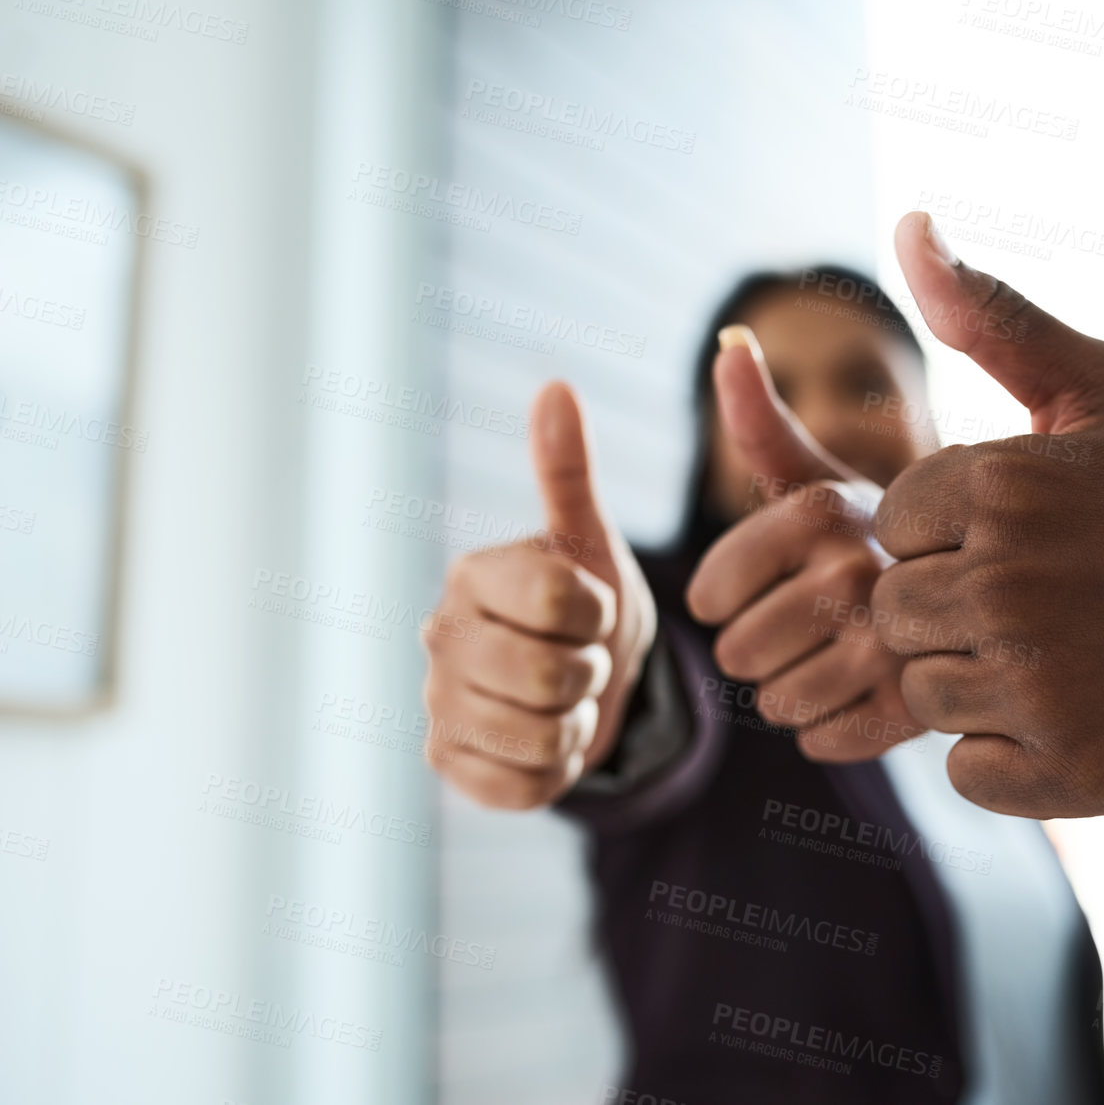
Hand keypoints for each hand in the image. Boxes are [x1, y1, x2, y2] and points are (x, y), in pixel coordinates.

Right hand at [421, 383, 654, 808]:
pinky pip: (525, 787)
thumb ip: (568, 472)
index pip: (562, 601)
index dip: (598, 615)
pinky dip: (557, 771)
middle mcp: (439, 635)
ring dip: (577, 725)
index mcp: (473, 575)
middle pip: (552, 677)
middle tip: (584, 660)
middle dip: (592, 675)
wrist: (585, 681)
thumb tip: (556, 386)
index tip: (591, 610)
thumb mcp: (591, 541)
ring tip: (568, 699)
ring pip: (541, 737)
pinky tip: (548, 740)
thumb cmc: (588, 602)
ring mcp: (436, 704)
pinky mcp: (446, 764)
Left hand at [686, 326, 927, 761]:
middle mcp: (877, 572)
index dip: (724, 591)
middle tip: (810, 626)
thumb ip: (770, 422)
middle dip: (757, 646)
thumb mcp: (845, 469)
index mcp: (845, 504)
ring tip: (844, 658)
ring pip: (781, 704)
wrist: (1074, 584)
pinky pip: (829, 741)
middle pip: (742, 650)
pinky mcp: (932, 717)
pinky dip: (836, 729)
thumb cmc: (916, 532)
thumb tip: (724, 345)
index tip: (767, 580)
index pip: (716, 584)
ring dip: (796, 691)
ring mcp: (906, 650)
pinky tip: (872, 696)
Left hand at [870, 211, 1103, 817]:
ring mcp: (1043, 684)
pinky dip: (1011, 755)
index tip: (1028, 531)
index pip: (892, 526)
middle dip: (956, 606)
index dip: (953, 532)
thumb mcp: (1102, 382)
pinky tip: (1077, 711)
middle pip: (897, 613)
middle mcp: (1009, 582)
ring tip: (1067, 651)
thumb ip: (992, 316)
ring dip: (982, 682)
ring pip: (926, 694)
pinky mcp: (1075, 772)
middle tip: (1049, 599)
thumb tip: (907, 223)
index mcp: (1001, 483)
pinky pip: (968, 773)